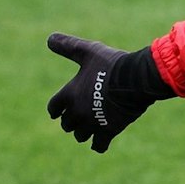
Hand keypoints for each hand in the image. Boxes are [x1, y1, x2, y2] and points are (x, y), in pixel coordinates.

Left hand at [45, 35, 174, 153]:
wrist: (135, 80)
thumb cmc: (111, 65)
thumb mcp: (88, 51)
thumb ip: (68, 46)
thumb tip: (49, 38)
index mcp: (69, 94)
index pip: (53, 108)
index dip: (55, 109)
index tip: (57, 111)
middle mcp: (77, 112)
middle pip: (67, 124)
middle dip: (71, 120)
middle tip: (79, 116)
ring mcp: (92, 124)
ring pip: (80, 136)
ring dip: (83, 132)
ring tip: (90, 127)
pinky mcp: (108, 131)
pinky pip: (98, 145)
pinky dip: (98, 144)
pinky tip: (101, 141)